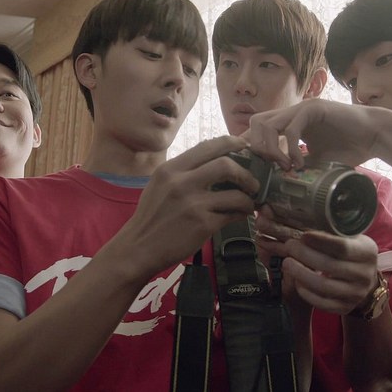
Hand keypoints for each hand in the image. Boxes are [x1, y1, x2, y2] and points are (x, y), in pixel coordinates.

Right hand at [122, 136, 259, 277]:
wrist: (139, 248)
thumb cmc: (151, 217)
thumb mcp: (160, 185)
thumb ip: (182, 172)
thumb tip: (214, 161)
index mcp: (170, 169)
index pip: (207, 147)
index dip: (231, 143)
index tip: (244, 147)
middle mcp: (181, 182)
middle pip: (226, 165)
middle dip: (246, 174)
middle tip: (252, 183)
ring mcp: (193, 204)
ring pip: (235, 194)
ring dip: (248, 199)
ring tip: (248, 203)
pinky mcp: (202, 224)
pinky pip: (232, 215)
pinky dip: (240, 214)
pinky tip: (240, 215)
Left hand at [244, 99, 391, 170]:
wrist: (376, 136)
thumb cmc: (349, 148)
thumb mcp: (315, 162)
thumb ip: (295, 166)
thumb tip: (276, 182)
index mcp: (289, 123)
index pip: (257, 130)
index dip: (252, 148)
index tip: (257, 170)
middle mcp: (292, 113)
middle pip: (255, 124)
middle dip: (257, 148)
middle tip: (270, 168)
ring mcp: (301, 109)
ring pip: (267, 124)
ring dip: (271, 149)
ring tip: (286, 167)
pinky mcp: (314, 108)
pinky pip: (290, 128)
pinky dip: (291, 149)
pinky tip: (299, 163)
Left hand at [254, 205, 378, 314]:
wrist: (364, 282)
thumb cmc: (350, 253)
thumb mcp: (349, 239)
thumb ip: (331, 232)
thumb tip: (299, 221)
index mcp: (367, 252)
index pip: (342, 247)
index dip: (321, 241)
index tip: (303, 235)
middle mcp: (365, 274)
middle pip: (329, 265)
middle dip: (304, 255)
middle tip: (288, 246)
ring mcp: (355, 294)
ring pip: (323, 286)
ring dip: (300, 274)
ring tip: (286, 262)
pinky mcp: (344, 308)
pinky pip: (321, 303)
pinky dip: (305, 292)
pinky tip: (297, 281)